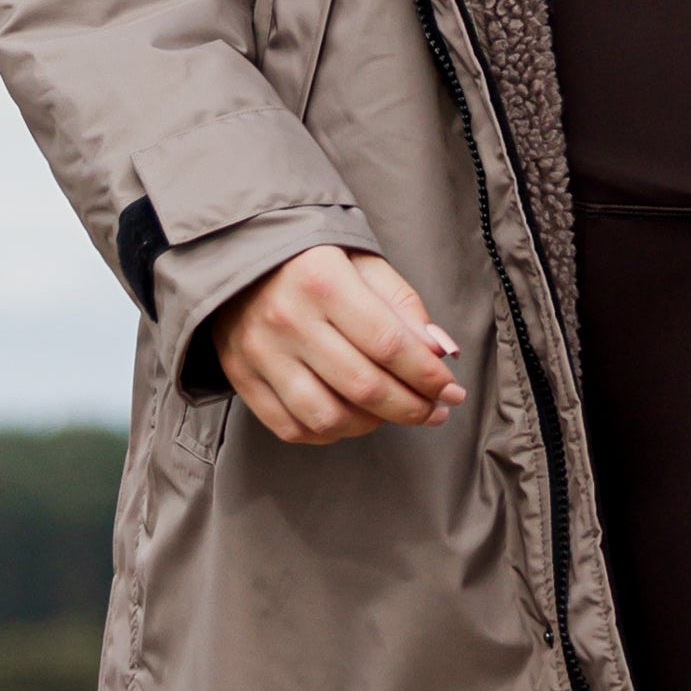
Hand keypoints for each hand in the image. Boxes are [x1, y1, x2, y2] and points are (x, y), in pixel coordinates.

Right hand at [211, 247, 466, 444]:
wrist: (238, 257)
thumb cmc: (313, 262)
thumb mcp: (364, 265)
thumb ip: (404, 306)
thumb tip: (440, 353)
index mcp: (322, 280)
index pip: (389, 344)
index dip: (428, 376)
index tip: (452, 390)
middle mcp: (288, 319)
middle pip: (364, 387)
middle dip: (412, 407)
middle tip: (435, 410)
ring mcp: (260, 353)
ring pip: (329, 417)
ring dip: (373, 425)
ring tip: (391, 412)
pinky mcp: (242, 378)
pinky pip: (293, 428)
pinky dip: (330, 433)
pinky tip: (351, 418)